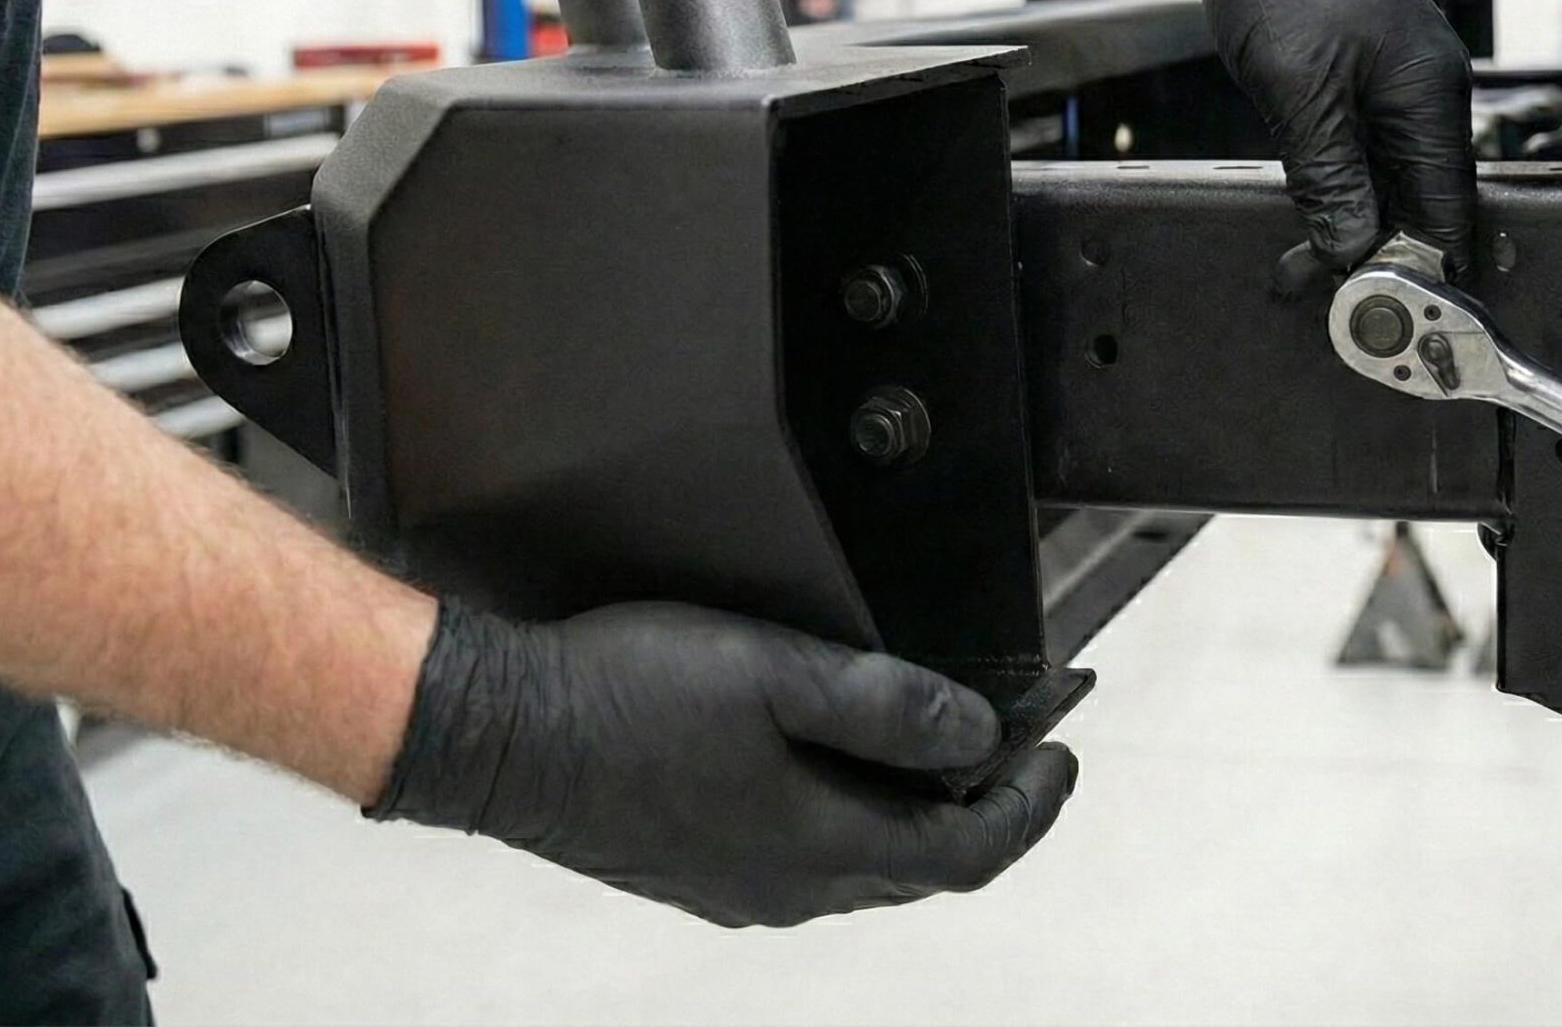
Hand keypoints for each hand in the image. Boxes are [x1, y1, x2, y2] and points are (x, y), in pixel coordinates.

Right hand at [367, 601, 1075, 926]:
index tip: (1064, 752)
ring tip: (942, 744)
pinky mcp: (699, 872)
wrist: (496, 735)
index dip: (1033, 805)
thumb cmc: (623, 695)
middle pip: (926, 865)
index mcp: (822, 845)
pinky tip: (838, 766)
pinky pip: (810, 860)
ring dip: (919, 812)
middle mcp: (791, 887)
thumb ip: (887, 704)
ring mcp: (741, 887)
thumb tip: (979, 733)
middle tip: (1022, 741)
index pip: (972, 852)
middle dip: (988, 806)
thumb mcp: (776, 672)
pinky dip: (855, 818)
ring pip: (868, 866)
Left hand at [1142, 0, 1475, 284]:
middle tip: (1317, 291)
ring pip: (1392, 182)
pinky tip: (1307, 210)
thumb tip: (1352, 249)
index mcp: (1430, 96)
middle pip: (1424, 204)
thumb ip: (1329, 178)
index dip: (1420, 270)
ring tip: (1298, 263)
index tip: (1382, 312)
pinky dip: (1340, 186)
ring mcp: (1401, 82)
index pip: (1451, 212)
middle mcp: (1429, 92)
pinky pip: (1368, 150)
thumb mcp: (1296, 90)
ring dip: (1352, 224)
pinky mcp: (1368, 75)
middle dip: (1376, 255)